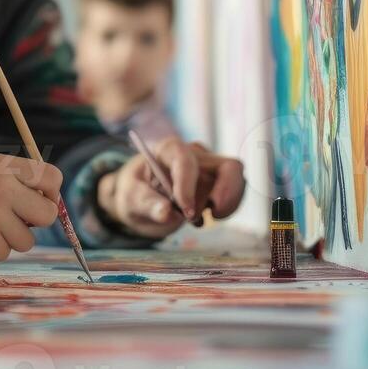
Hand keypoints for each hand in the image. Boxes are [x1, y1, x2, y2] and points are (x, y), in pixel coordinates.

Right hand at [0, 130, 62, 263]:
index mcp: (3, 165)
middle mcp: (3, 189)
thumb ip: (8, 176)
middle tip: (15, 220)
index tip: (37, 199)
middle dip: (35, 221)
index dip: (50, 192)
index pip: (52, 178)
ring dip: (11, 238)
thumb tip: (44, 198)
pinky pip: (5, 253)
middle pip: (47, 214)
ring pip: (27, 240)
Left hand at [97, 137, 244, 238]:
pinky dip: (226, 209)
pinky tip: (203, 217)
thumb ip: (146, 204)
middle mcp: (195, 155)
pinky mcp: (220, 184)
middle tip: (212, 215)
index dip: (188, 185)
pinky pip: (236, 194)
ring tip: (195, 218)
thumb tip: (166, 213)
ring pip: (237, 181)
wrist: (141, 198)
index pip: (186, 160)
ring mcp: (211, 168)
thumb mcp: (130, 197)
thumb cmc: (134, 191)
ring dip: (224, 205)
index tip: (185, 210)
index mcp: (169, 150)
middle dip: (226, 193)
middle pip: (228, 167)